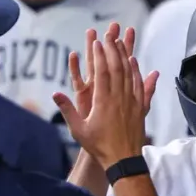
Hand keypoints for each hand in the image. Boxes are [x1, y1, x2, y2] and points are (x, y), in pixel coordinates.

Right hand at [54, 22, 158, 167]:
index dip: (100, 55)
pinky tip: (136, 63)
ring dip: (126, 56)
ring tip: (122, 42)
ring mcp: (131, 102)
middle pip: (118, 68)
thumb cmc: (99, 147)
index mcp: (103, 102)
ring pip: (130, 74)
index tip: (97, 42)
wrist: (123, 160)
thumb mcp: (78, 130)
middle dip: (113, 49)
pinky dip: (138, 72)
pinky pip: (140, 86)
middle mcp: (119, 98)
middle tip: (109, 34)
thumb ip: (67, 110)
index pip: (102, 72)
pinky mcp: (140, 108)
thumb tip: (54, 94)